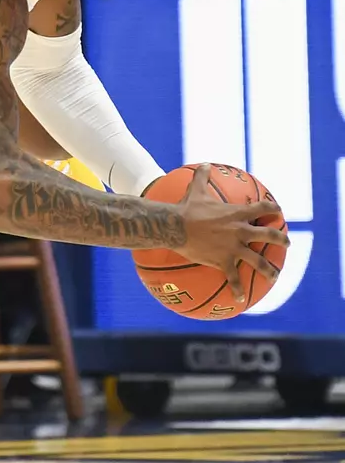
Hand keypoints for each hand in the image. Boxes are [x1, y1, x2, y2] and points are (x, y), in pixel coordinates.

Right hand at [165, 165, 288, 301]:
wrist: (175, 226)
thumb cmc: (185, 208)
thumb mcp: (195, 190)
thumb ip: (202, 177)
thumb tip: (204, 164)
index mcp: (237, 214)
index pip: (262, 208)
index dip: (273, 208)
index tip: (279, 210)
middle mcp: (241, 231)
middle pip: (269, 234)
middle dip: (281, 239)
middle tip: (287, 243)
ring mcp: (234, 248)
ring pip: (258, 261)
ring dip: (269, 269)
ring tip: (275, 275)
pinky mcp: (223, 261)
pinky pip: (233, 278)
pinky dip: (237, 289)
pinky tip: (241, 299)